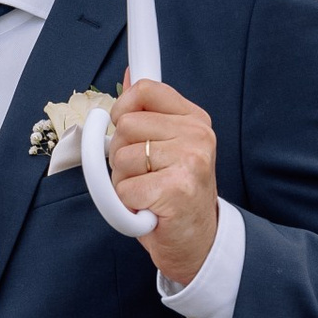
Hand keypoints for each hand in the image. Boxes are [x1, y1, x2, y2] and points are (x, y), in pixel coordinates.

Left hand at [111, 78, 218, 288]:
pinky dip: (127, 206)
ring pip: (121, 158)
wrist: (198, 243)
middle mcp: (197, 136)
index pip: (146, 89)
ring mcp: (189, 161)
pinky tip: (149, 209)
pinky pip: (123, 189)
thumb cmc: (175, 196)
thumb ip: (149, 112)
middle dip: (121, 155)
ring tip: (148, 193)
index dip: (122, 107)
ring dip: (123, 182)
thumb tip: (128, 74)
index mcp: (194, 119)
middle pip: (126, 125)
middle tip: (143, 175)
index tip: (119, 120)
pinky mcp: (176, 189)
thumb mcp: (167, 147)